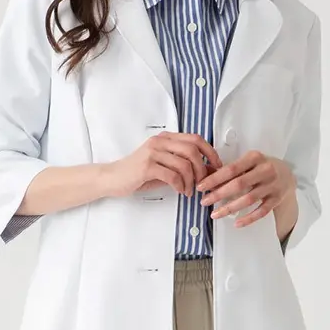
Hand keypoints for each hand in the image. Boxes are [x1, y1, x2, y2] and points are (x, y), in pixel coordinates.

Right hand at [107, 132, 222, 197]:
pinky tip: (180, 190)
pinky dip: (180, 185)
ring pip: (184, 164)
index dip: (210, 152)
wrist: (113, 178)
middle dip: (202, 169)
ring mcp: (153, 153)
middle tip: (202, 183)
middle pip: (192, 150)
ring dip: (191, 181)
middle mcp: (159, 142)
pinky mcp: (147, 166)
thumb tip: (208, 170)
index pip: (195, 139)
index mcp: (165, 138)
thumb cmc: (138, 173)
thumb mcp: (164, 166)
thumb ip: (184, 165)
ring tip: (189, 190)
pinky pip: (172, 175)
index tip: (217, 165)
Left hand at [197, 150, 295, 227]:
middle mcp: (265, 170)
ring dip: (230, 208)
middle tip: (204, 201)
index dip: (215, 179)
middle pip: (239, 184)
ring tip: (215, 214)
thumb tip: (206, 177)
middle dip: (219, 194)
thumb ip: (231, 169)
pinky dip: (248, 218)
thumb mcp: (248, 161)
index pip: (231, 169)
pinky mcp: (277, 199)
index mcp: (255, 157)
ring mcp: (272, 185)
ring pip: (248, 199)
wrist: (287, 174)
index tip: (202, 187)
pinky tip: (236, 223)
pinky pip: (261, 212)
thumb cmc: (262, 167)